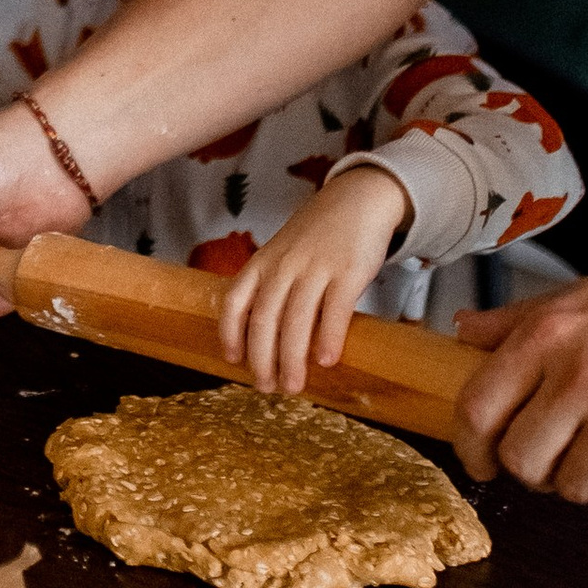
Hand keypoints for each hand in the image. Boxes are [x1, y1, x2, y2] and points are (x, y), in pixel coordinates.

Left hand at [219, 165, 409, 397]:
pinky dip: (328, 338)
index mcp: (262, 262)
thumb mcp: (281, 252)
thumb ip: (269, 285)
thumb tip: (260, 335)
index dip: (230, 333)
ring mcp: (315, 268)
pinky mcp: (347, 271)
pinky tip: (326, 360)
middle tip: (266, 387)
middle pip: (264, 319)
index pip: (235, 301)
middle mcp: (283, 266)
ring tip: (293, 386)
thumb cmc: (316, 235)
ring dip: (292, 359)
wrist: (357, 200)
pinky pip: (334, 310)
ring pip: (296, 320)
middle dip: (262, 359)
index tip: (232, 361)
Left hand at [446, 219, 587, 524]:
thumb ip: (520, 320)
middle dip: (536, 469)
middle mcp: (584, 379)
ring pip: (575, 490)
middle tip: (563, 455)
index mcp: (551, 335)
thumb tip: (463, 334)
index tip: (483, 460)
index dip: (471, 448)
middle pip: (522, 462)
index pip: (477, 410)